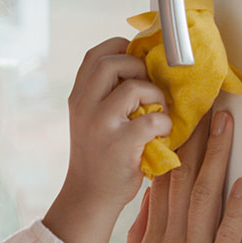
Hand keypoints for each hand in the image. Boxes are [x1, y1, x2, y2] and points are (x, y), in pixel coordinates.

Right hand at [42, 38, 171, 242]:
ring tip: (157, 110)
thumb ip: (104, 93)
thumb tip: (141, 66)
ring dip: (154, 95)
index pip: (95, 55)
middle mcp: (85, 106)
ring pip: (134, 86)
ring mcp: (101, 124)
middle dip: (138, 67)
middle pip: (112, 62)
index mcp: (78, 97)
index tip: (136, 60)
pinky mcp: (120, 143)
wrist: (89, 194)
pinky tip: (160, 132)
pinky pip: (152, 118)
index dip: (119, 48)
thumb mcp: (89, 118)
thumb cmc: (98, 154)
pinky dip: (163, 122)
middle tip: (147, 87)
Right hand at [92, 110, 241, 242]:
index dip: (171, 147)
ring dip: (217, 158)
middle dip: (195, 138)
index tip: (179, 119)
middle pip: (182, 180)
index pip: (161, 186)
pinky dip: (237, 209)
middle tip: (205, 102)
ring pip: (205, 198)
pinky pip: (228, 238)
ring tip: (225, 125)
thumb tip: (143, 212)